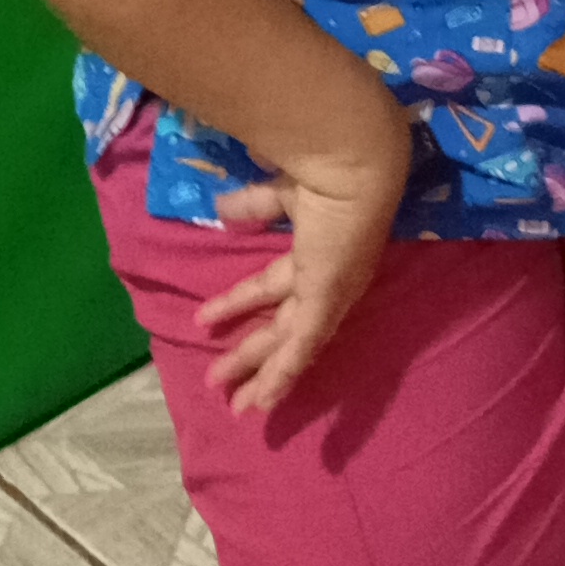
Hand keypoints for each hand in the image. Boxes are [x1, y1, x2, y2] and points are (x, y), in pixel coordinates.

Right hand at [197, 115, 413, 417]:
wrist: (354, 163)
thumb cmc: (323, 169)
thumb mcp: (280, 192)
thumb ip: (253, 204)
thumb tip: (222, 210)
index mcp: (317, 253)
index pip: (276, 288)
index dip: (243, 304)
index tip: (210, 320)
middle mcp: (326, 280)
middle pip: (280, 327)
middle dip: (247, 353)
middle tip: (217, 377)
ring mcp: (328, 294)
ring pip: (288, 345)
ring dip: (259, 372)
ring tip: (231, 400)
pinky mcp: (326, 301)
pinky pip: (302, 346)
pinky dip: (283, 375)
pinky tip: (263, 402)